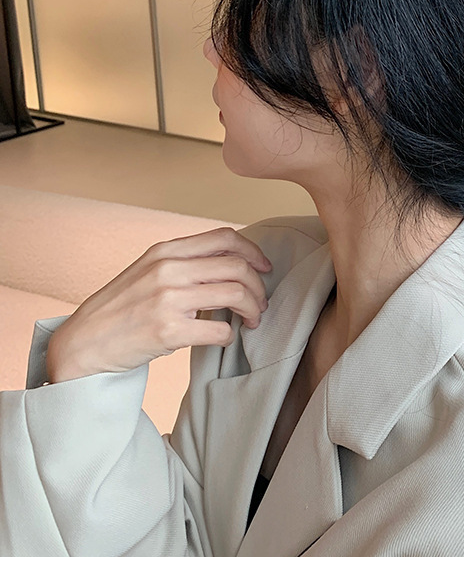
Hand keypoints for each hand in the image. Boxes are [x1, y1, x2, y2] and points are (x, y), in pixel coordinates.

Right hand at [45, 227, 272, 382]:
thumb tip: (231, 264)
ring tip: (250, 320)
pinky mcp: (168, 331)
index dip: (253, 251)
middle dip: (258, 287)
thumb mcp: (148, 271)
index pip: (225, 237)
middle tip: (259, 304)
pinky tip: (223, 338)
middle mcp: (168, 269)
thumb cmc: (121, 309)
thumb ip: (184, 263)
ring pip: (235, 294)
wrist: (83, 343)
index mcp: (165, 251)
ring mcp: (167, 299)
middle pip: (237, 266)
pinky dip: (229, 335)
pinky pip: (220, 330)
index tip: (263, 268)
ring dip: (252, 310)